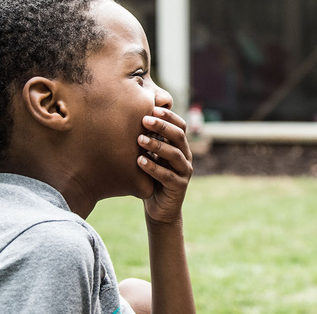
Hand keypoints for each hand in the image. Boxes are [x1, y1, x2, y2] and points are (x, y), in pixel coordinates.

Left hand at [138, 106, 192, 224]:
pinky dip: (153, 167)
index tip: (151, 108)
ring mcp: (184, 172)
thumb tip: (130, 115)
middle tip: (144, 120)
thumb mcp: (151, 156)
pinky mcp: (179, 187)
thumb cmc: (151, 178)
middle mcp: (185, 157)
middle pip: (178, 136)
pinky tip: (139, 161)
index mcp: (180, 147)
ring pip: (174, 154)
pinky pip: (167, 175)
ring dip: (157, 145)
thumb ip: (149, 140)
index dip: (168, 116)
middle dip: (162, 126)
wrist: (160, 208)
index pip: (180, 126)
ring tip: (139, 140)